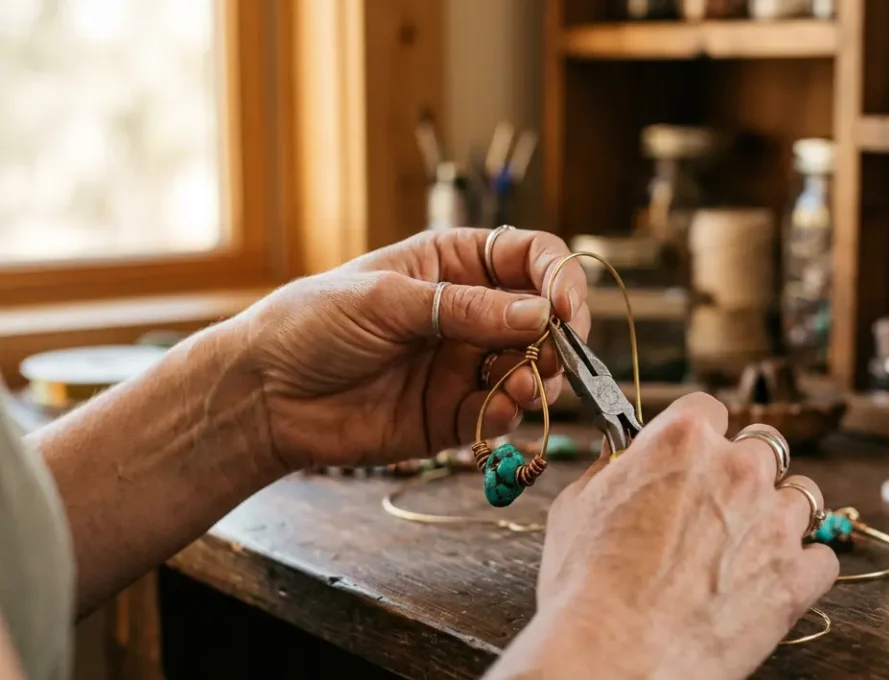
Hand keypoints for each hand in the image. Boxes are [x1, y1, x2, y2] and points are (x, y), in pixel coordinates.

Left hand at [234, 227, 589, 470]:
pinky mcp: (455, 414)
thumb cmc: (312, 325)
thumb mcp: (387, 301)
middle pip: (544, 318)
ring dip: (539, 378)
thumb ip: (465, 309)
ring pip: (532, 368)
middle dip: (557, 337)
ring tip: (519, 386)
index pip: (530, 258)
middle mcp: (470, 312)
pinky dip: (512, 412)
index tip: (566, 309)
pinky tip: (499, 409)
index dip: (559, 278)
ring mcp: (464, 364)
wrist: (264, 395)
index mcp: (454, 264)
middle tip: (551, 356)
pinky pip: (502, 413)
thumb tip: (540, 315)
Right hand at [488, 394, 839, 679]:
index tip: (692, 455)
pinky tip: (771, 580)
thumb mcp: (577, 507)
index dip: (698, 433)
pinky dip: (802, 568)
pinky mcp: (796, 575)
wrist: (614, 656)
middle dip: (745, 470)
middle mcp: (739, 469)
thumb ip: (609, 470)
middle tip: (719, 505)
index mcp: (683, 440)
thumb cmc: (585, 587)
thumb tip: (618, 459)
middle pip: (765, 446)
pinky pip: (822, 557)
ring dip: (780, 513)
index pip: (708, 408)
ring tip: (749, 544)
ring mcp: (775, 521)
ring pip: (803, 494)